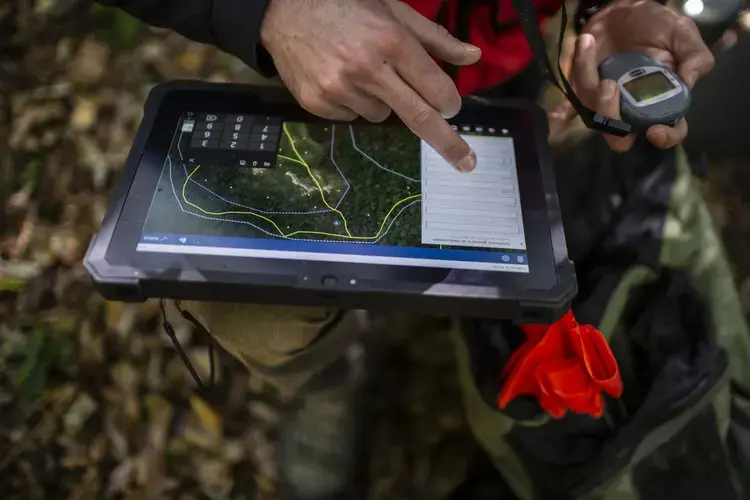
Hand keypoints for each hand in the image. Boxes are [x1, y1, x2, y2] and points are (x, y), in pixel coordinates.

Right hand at [260, 0, 481, 170]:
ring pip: (382, 115)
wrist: (283, 9)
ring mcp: (339, 88)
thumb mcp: (394, 10)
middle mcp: (366, 68)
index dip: (450, 101)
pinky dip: (354, 103)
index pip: (433, 86)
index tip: (453, 108)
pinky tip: (341, 78)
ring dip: (383, 101)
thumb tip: (473, 56)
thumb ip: (435, 37)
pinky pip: (352, 117)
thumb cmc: (344, 4)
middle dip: (447, 142)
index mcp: (390, 40)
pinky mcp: (318, 103)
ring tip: (362, 71)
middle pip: (417, 116)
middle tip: (467, 162)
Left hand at [558, 0, 714, 150]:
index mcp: (664, 101)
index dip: (665, 138)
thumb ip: (695, 57)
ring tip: (588, 43)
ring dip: (587, 80)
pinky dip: (563, 114)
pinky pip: (572, 107)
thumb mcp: (683, 34)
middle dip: (612, 120)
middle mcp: (634, 109)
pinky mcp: (585, 92)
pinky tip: (556, 118)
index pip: (669, 131)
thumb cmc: (657, 25)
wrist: (625, 9)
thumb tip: (689, 82)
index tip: (655, 130)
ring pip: (594, 115)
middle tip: (610, 85)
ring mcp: (606, 103)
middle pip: (621, 137)